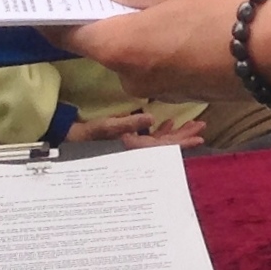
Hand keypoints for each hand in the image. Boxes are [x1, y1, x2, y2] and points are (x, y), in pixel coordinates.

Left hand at [47, 0, 262, 100]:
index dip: (52, 17)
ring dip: (141, 31)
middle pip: (105, 45)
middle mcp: (131, 77)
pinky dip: (166, 44)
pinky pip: (165, 63)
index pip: (66, 36)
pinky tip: (188, 20)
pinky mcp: (190, 92)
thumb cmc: (223, 7)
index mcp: (118, 47)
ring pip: (138, 54)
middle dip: (106, 18)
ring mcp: (161, 90)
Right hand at [63, 109, 207, 149]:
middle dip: (184, 136)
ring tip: (191, 124)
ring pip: (160, 142)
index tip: (199, 138)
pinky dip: (159, 131)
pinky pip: (149, 138)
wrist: (69, 140)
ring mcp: (134, 147)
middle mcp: (138, 151)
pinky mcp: (128, 141)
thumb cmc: (87, 135)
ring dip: (175, 133)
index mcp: (135, 150)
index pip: (165, 148)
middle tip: (201, 127)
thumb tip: (152, 118)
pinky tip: (166, 122)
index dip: (182, 142)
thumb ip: (130, 124)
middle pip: (167, 146)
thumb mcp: (108, 127)